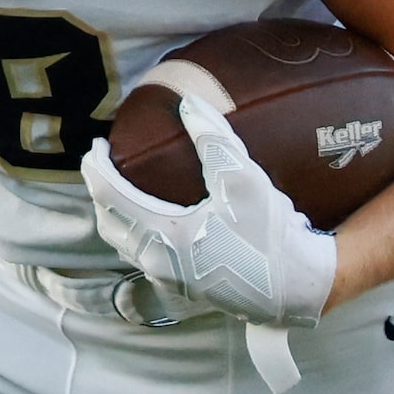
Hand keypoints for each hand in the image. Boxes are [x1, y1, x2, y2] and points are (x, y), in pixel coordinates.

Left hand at [81, 94, 337, 332]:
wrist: (297, 287)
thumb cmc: (269, 236)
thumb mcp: (243, 180)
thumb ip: (213, 139)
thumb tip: (188, 104)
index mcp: (163, 237)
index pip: (111, 197)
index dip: (98, 168)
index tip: (96, 144)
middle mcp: (158, 264)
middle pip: (110, 224)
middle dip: (101, 193)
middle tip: (104, 164)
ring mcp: (170, 281)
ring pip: (126, 245)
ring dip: (117, 215)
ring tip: (123, 189)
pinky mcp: (185, 289)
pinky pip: (144, 257)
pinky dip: (136, 233)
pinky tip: (153, 220)